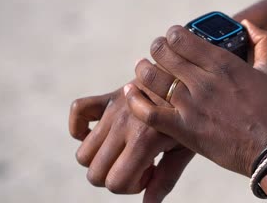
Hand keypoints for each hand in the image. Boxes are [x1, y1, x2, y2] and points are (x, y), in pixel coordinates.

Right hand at [69, 84, 194, 201]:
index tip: (150, 171)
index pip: (115, 183)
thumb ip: (166, 178)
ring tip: (127, 149)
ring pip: (83, 153)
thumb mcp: (184, 149)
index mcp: (144, 140)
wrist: (187, 80)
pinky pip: (77, 110)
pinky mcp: (109, 97)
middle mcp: (123, 125)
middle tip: (140, 164)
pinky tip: (101, 134)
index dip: (132, 186)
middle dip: (116, 178)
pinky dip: (80, 127)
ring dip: (101, 160)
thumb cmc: (189, 117)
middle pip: (95, 173)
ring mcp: (113, 110)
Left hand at [125, 20, 266, 175]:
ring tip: (143, 68)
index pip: (181, 37)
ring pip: (151, 78)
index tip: (173, 38)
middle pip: (163, 53)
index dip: (172, 34)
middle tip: (158, 52)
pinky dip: (135, 100)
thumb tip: (248, 23)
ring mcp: (190, 106)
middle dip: (157, 49)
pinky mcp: (183, 130)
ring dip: (143, 69)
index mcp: (222, 63)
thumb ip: (264, 42)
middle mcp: (202, 81)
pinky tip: (131, 92)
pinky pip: (148, 112)